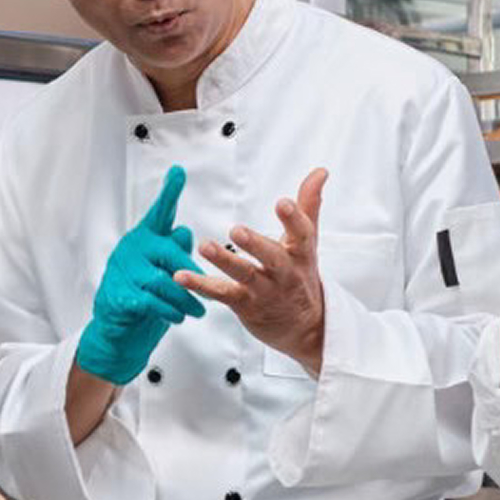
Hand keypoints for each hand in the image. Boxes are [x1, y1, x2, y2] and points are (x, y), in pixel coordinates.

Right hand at [76, 165, 205, 384]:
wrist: (118, 334)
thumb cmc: (143, 299)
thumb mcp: (161, 273)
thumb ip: (171, 252)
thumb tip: (184, 231)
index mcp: (143, 239)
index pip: (158, 214)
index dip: (169, 193)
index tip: (178, 172)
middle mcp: (131, 250)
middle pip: (168, 251)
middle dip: (190, 272)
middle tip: (206, 291)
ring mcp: (122, 273)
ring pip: (162, 280)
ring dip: (184, 298)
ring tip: (196, 310)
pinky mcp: (119, 296)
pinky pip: (152, 301)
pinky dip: (168, 311)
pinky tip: (176, 317)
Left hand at [177, 168, 327, 374]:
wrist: (305, 328)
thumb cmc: (301, 276)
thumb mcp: (309, 241)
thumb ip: (309, 204)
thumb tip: (319, 171)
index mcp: (300, 253)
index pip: (302, 234)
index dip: (293, 219)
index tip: (283, 202)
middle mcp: (284, 273)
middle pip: (272, 258)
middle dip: (256, 244)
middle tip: (237, 230)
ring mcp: (264, 291)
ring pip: (244, 276)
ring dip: (224, 261)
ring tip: (204, 246)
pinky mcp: (245, 305)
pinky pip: (221, 294)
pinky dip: (200, 285)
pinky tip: (180, 276)